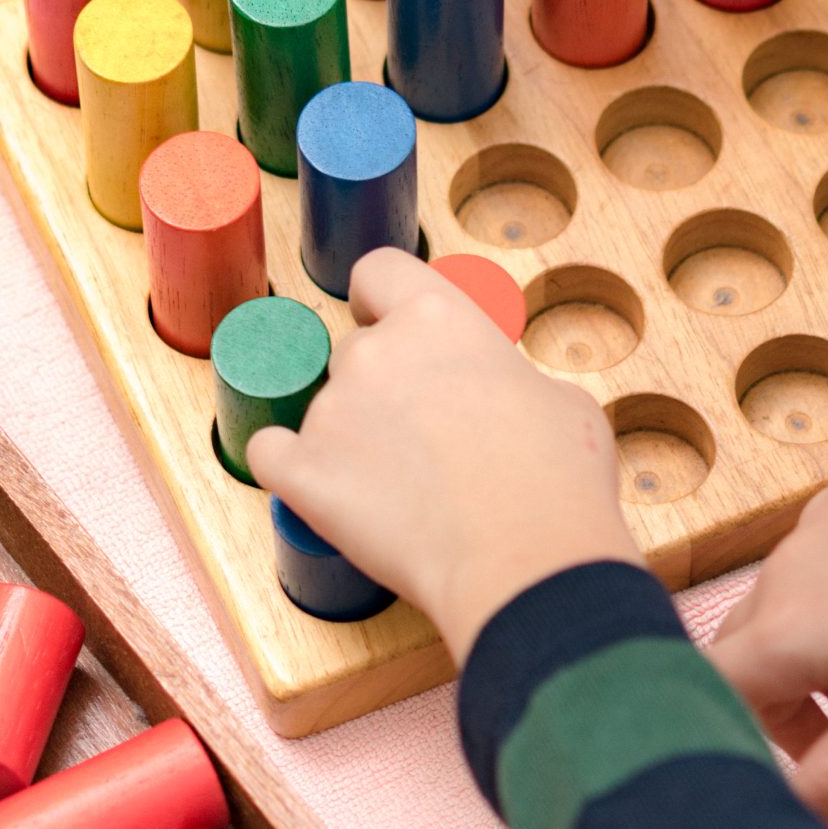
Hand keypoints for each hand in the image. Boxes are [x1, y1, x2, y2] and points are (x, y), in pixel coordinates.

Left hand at [247, 250, 640, 660]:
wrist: (523, 557)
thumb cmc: (554, 479)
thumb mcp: (557, 398)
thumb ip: (506, 378)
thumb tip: (498, 393)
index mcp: (437, 318)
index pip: (378, 271)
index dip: (380, 299)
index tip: (386, 322)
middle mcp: (374, 351)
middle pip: (355, 351)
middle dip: (380, 387)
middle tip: (421, 438)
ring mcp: (332, 410)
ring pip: (325, 410)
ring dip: (351, 438)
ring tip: (400, 491)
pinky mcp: (303, 472)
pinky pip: (271, 454)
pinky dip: (292, 469)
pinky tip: (322, 489)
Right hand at [707, 366, 827, 823]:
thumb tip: (799, 819)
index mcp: (779, 634)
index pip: (713, 695)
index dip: (740, 738)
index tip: (803, 762)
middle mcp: (780, 573)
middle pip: (744, 651)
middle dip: (785, 702)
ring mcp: (815, 524)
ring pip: (788, 605)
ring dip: (819, 652)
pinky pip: (826, 559)